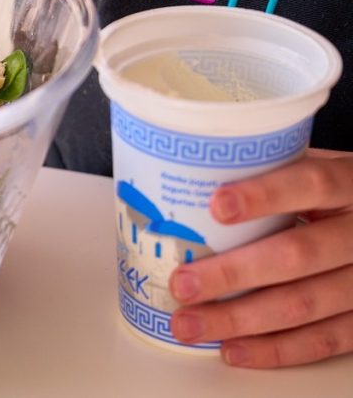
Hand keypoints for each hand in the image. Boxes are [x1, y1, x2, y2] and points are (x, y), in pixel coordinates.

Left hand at [167, 149, 352, 367]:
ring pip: (304, 304)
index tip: (216, 206)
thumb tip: (183, 178)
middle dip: (233, 273)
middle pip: (298, 254)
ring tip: (188, 324)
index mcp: (349, 184)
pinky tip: (232, 350)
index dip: (265, 195)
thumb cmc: (330, 195)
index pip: (311, 183)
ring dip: (239, 319)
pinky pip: (323, 340)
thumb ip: (265, 171)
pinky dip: (274, 349)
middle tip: (182, 284)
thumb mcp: (313, 168)